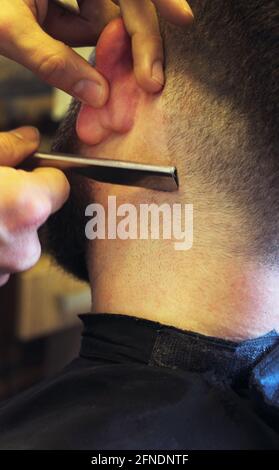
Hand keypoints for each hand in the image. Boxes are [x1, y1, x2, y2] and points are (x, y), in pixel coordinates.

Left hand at [0, 1, 192, 106]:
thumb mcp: (10, 27)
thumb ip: (54, 61)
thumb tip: (97, 95)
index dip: (156, 12)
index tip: (176, 35)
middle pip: (123, 6)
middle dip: (136, 47)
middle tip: (149, 83)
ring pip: (104, 24)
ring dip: (112, 61)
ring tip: (121, 95)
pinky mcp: (53, 7)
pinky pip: (81, 31)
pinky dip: (89, 60)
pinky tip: (97, 84)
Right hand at [0, 127, 69, 286]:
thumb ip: (8, 147)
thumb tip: (30, 139)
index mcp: (27, 206)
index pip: (63, 185)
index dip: (44, 176)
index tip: (29, 172)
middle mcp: (26, 244)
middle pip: (43, 214)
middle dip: (23, 203)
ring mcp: (9, 267)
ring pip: (23, 237)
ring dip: (7, 226)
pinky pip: (5, 255)